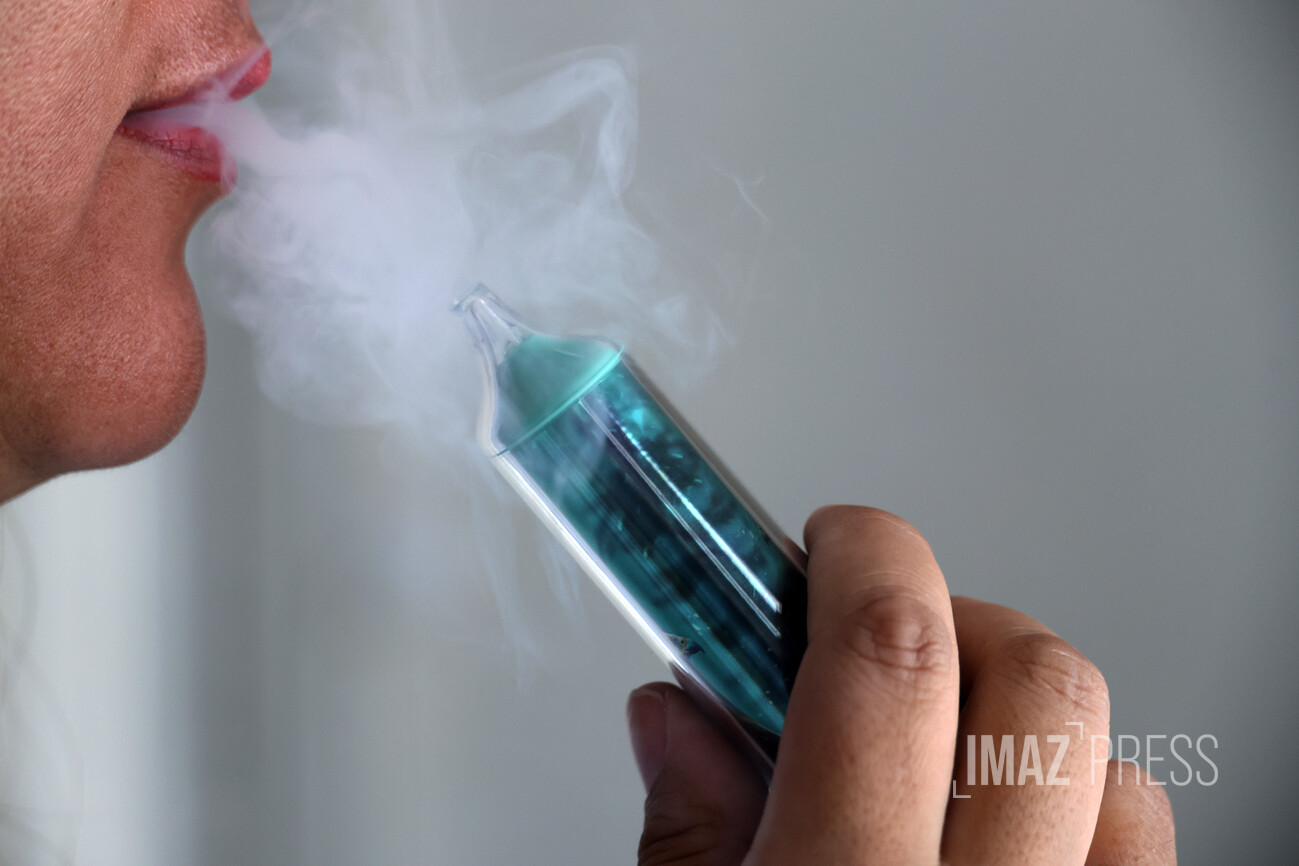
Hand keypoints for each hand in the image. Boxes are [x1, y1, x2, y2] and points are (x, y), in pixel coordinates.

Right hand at [627, 506, 1175, 864]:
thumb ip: (683, 839)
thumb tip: (677, 717)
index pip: (891, 653)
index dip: (864, 556)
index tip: (833, 540)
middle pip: (1035, 678)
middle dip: (950, 620)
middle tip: (876, 647)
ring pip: (1109, 761)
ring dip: (1019, 727)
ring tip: (934, 764)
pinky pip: (1142, 849)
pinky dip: (1078, 812)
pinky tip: (1001, 839)